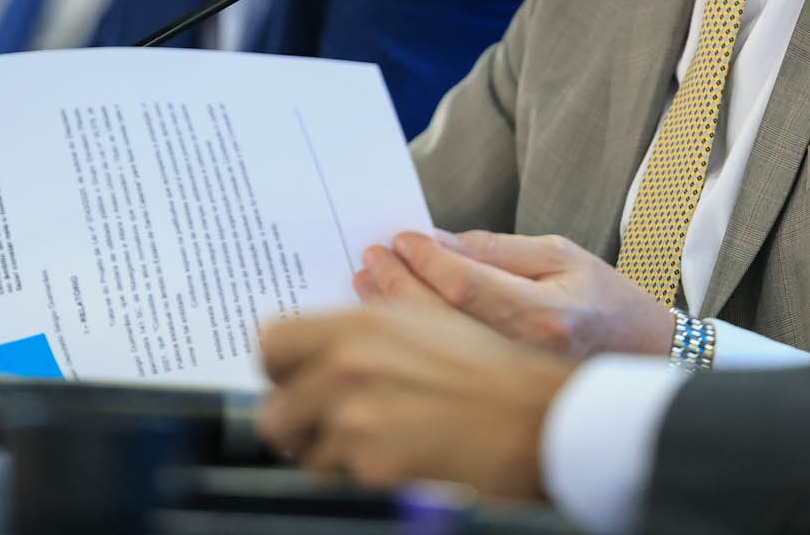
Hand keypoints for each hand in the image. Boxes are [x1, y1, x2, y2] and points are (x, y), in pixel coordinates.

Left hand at [257, 305, 576, 497]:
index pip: (270, 345)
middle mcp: (347, 364)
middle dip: (302, 429)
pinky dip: (364, 483)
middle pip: (275, 412)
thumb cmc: (489, 374)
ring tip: (390, 446)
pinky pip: (337, 485)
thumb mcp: (422, 326)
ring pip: (306, 455)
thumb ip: (359, 335)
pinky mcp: (371, 466)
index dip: (283, 373)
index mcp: (357, 325)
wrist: (539, 419)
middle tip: (341, 432)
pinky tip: (404, 465)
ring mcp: (355, 417)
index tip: (298, 387)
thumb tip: (311, 352)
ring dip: (336, 460)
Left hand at [353, 229, 673, 360]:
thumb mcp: (562, 256)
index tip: (402, 240)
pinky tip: (390, 323)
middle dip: (397, 285)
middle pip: (440, 319)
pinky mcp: (501, 404)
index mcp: (545, 315)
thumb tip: (439, 243)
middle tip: (371, 258)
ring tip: (369, 282)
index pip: (465, 284)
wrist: (643, 362)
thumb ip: (498, 251)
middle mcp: (524, 355)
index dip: (427, 260)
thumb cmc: (606, 304)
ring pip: (433, 350)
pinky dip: (410, 345)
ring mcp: (511, 386)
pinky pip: (442, 373)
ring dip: (392, 314)